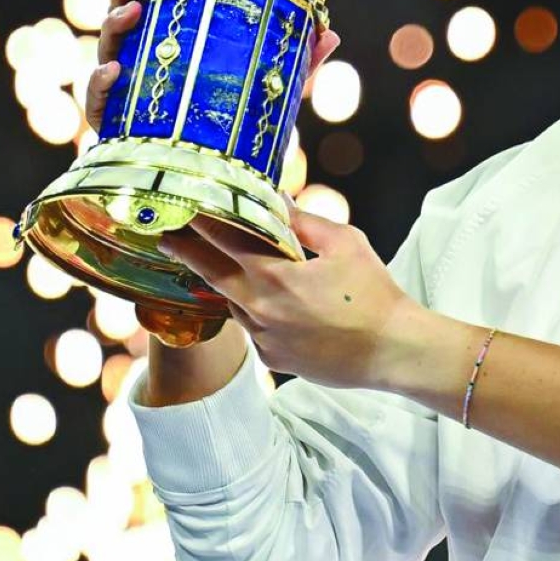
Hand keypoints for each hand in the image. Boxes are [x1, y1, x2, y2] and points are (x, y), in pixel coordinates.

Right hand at [84, 0, 340, 132]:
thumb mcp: (268, 90)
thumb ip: (297, 64)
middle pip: (127, 8)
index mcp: (174, 39)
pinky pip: (99, 98)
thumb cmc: (229, 126)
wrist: (205, 179)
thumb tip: (331, 34)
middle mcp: (143, 55)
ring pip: (108, 44)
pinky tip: (116, 70)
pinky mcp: (111, 121)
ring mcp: (123, 85)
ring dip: (115, 22)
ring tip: (132, 11)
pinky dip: (101, 81)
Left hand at [159, 203, 412, 388]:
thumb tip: (278, 201)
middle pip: (212, 274)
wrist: (392, 350)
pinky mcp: (273, 359)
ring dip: (231, 285)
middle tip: (167, 238)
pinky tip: (281, 308)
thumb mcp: (346, 244)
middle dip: (188, 253)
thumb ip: (305, 222)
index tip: (183, 207)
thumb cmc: (375, 294)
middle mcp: (261, 309)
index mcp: (275, 276)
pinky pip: (255, 330)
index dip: (201, 221)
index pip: (225, 240)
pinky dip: (259, 314)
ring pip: (235, 304)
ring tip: (232, 269)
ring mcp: (264, 338)